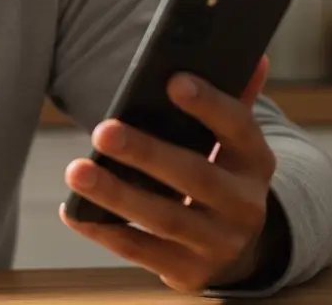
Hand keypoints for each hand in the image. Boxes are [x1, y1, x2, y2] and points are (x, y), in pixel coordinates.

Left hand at [61, 55, 277, 294]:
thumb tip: (254, 58)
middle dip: (147, 152)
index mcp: (256, 161)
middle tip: (103, 130)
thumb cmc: (223, 175)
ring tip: (77, 171)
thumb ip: (236, 100)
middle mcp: (245, 205)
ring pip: (164, 219)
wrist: (240, 249)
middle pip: (194, 176)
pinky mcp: (191, 273)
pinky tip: (75, 211)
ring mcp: (220, 244)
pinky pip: (142, 252)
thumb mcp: (236, 143)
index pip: (238, 127)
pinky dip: (105, 231)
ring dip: (117, 195)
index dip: (208, 105)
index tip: (173, 81)